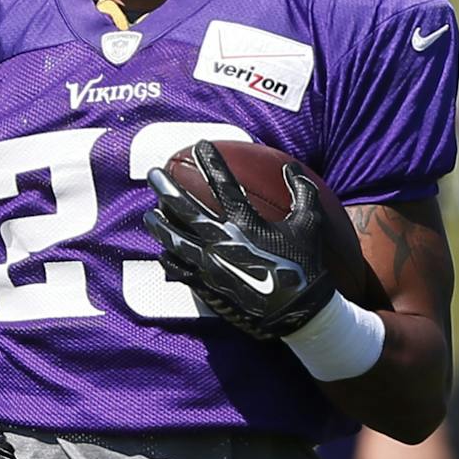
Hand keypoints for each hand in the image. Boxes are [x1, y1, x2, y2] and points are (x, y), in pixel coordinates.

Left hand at [144, 140, 335, 338]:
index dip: (211, 161)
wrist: (298, 313)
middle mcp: (221, 240)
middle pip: (184, 208)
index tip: (201, 145)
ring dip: (159, 224)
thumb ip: (303, 192)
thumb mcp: (310, 224)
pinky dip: (169, 259)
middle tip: (153, 174)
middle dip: (166, 188)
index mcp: (245, 223)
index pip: (223, 184)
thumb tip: (292, 168)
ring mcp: (210, 264)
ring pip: (174, 239)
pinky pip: (179, 269)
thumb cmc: (305, 265)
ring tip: (148, 214)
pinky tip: (162, 251)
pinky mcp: (206, 286)